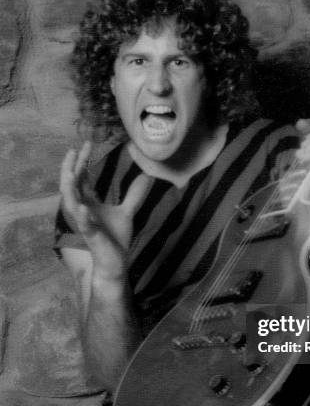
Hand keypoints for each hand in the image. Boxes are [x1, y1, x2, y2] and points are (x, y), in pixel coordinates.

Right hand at [59, 142, 149, 281]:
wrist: (115, 262)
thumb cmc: (116, 238)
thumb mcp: (127, 212)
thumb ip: (133, 195)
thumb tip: (146, 177)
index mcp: (88, 202)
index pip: (81, 177)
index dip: (82, 161)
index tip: (87, 143)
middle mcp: (82, 209)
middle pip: (71, 183)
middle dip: (73, 166)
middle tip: (76, 147)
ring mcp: (84, 222)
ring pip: (69, 201)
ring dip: (69, 186)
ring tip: (71, 170)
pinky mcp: (90, 235)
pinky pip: (82, 224)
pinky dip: (81, 215)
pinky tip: (83, 207)